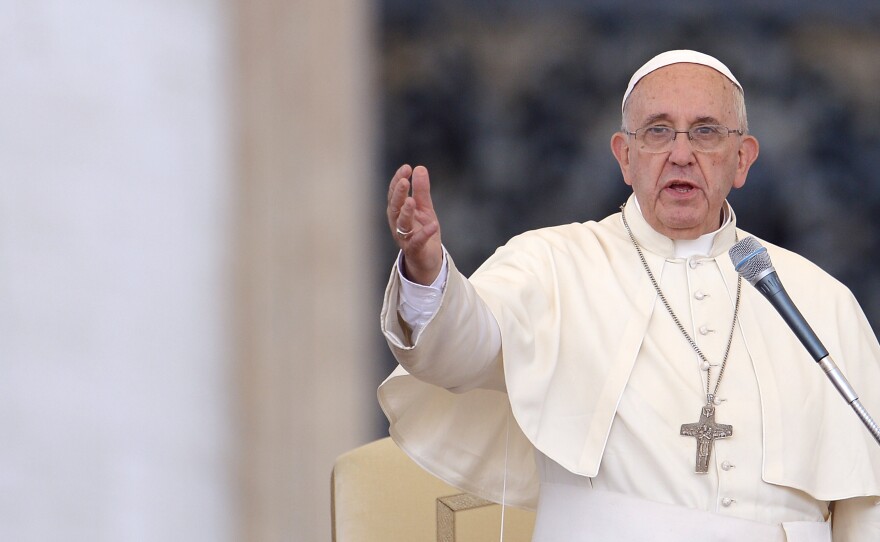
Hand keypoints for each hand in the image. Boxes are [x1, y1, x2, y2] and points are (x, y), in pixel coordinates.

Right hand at [386, 164, 442, 284]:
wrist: (427, 259)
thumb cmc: (422, 231)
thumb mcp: (424, 208)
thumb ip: (421, 190)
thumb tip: (419, 168)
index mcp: (398, 212)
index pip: (395, 194)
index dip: (398, 181)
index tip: (406, 168)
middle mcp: (397, 224)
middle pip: (394, 208)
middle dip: (398, 194)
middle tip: (404, 181)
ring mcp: (405, 238)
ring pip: (401, 225)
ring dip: (405, 213)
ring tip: (411, 201)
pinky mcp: (415, 250)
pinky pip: (417, 242)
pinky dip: (424, 234)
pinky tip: (433, 224)